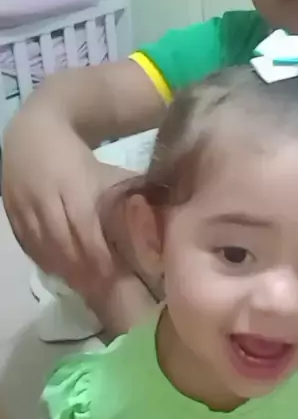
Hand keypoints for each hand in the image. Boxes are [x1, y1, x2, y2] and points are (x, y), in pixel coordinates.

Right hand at [3, 110, 119, 291]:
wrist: (32, 131)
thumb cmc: (76, 153)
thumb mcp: (101, 168)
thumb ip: (125, 191)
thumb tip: (161, 214)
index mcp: (70, 179)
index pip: (82, 222)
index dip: (96, 250)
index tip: (111, 271)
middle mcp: (43, 193)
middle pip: (61, 239)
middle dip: (80, 266)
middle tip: (99, 287)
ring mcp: (22, 203)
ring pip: (41, 244)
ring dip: (62, 268)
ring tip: (82, 286)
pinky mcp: (10, 211)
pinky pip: (26, 242)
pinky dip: (43, 259)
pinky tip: (59, 272)